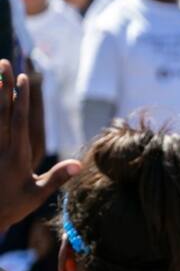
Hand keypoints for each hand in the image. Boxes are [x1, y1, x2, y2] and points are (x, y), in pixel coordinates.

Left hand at [0, 60, 80, 229]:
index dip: (20, 99)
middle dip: (2, 86)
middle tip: (2, 63)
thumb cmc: (11, 207)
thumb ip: (57, 177)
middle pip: (0, 111)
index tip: (21, 79)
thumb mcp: (36, 194)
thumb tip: (79, 164)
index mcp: (15, 155)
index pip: (18, 120)